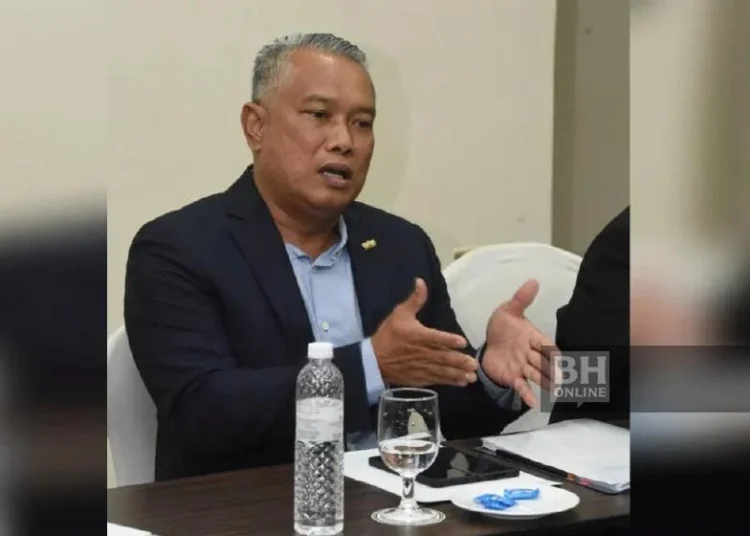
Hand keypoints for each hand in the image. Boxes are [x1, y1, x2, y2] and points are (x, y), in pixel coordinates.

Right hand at [372, 278, 478, 386]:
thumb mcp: (399, 314)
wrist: (373, 360)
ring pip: (442, 371)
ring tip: (471, 376)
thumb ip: (414, 300)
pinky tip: (461, 382)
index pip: (435, 338)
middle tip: (473, 364)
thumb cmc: (388, 335)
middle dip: (458, 361)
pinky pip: (436, 380)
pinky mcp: (419, 378)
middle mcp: (422, 353)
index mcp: (418, 336)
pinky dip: (449, 382)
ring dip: (457, 374)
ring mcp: (421, 367)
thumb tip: (421, 281)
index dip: (449, 340)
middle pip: (442, 357)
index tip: (463, 342)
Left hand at [480, 279, 557, 406]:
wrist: (486, 344)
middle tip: (563, 380)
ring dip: (546, 383)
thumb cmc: (502, 328)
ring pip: (536, 375)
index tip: (562, 361)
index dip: (554, 353)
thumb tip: (533, 281)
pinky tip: (534, 403)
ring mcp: (522, 367)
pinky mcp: (512, 377)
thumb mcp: (508, 311)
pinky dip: (527, 394)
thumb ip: (521, 299)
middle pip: (544, 363)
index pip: (547, 345)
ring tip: (555, 391)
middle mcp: (530, 353)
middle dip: (554, 371)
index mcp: (533, 337)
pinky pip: (521, 386)